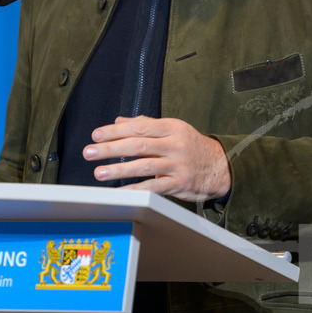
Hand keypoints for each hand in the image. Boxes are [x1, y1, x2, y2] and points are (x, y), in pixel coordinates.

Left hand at [83, 115, 230, 201]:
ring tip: (99, 173)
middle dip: (111, 148)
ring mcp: (177, 164)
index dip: (116, 130)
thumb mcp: (173, 130)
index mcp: (172, 127)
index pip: (139, 126)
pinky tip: (120, 192)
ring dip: (119, 170)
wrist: (221, 166)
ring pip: (144, 166)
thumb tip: (119, 121)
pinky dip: (135, 189)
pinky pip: (153, 187)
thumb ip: (146, 124)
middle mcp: (175, 144)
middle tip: (90, 152)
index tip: (96, 134)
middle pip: (138, 144)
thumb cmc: (192, 146)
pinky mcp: (179, 183)